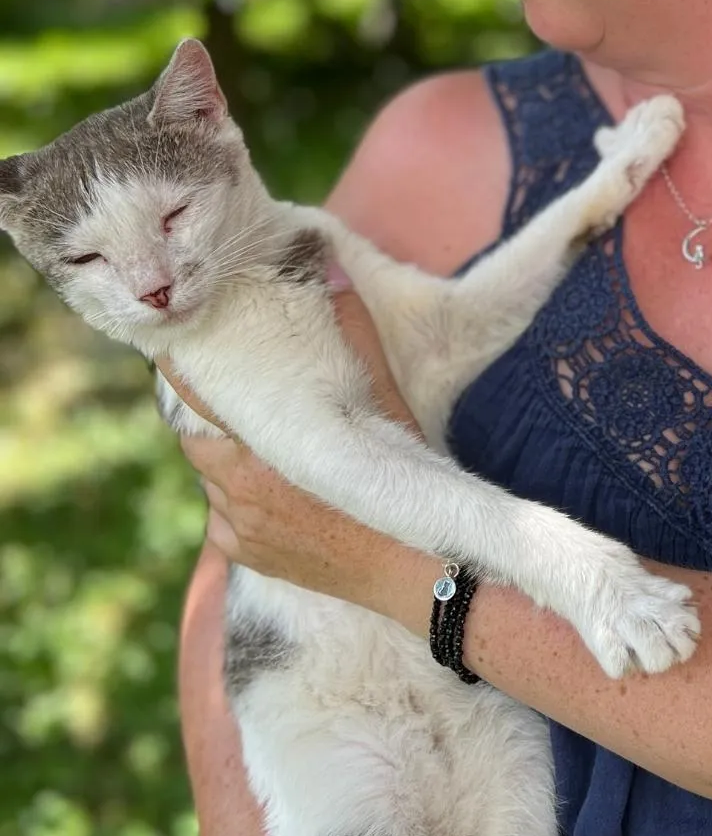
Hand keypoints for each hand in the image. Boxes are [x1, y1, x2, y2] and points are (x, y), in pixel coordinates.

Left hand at [158, 277, 429, 620]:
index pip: (194, 404)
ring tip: (263, 444)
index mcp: (258, 454)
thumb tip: (334, 267)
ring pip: (212, 480)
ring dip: (229, 459)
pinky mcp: (245, 557)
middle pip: (198, 442)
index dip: (179, 375)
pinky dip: (240, 498)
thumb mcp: (383, 403)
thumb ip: (352, 334)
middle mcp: (235, 495)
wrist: (416, 568)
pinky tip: (277, 490)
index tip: (170, 347)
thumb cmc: (401, 481)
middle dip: (214, 420)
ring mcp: (237, 531)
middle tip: (237, 399)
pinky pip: (224, 517)